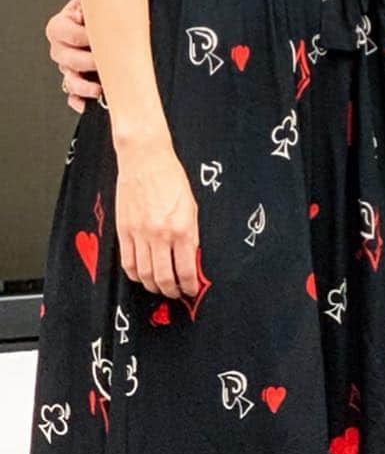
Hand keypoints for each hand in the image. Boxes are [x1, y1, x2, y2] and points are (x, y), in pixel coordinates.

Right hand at [47, 0, 99, 112]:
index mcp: (59, 26)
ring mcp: (66, 67)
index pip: (68, 33)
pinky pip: (73, 95)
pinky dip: (79, 101)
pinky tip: (87, 104)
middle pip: (68, 59)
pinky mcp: (75, 81)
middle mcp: (60, 48)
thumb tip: (90, 11)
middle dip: (87, 61)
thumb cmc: (97, 11)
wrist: (101, 20)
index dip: (85, 36)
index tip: (102, 38)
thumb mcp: (91, 2)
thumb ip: (91, 6)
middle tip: (104, 62)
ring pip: (69, 79)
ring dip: (83, 86)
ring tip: (98, 88)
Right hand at [115, 139, 200, 298]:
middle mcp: (160, 234)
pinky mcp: (123, 231)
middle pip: (163, 277)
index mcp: (181, 228)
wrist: (146, 160)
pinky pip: (127, 263)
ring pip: (144, 274)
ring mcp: (139, 234)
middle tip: (176, 293)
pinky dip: (135, 275)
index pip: (185, 269)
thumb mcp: (191, 206)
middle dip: (171, 291)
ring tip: (160, 287)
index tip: (191, 290)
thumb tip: (192, 259)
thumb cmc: (171, 178)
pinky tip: (142, 276)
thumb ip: (191, 234)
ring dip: (153, 286)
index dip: (189, 286)